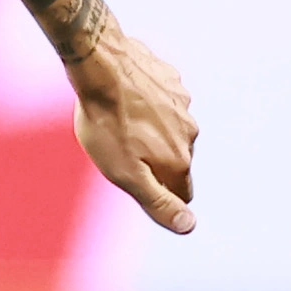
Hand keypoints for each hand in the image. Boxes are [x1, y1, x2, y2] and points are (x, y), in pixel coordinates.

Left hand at [71, 26, 198, 235]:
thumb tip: (189, 226)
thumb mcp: (125, 174)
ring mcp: (183, 102)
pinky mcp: (172, 79)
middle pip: (174, 159)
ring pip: (169, 127)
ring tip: (118, 119)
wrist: (100, 64)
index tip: (135, 179)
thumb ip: (158, 202)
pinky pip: (161, 99)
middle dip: (151, 158)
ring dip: (150, 128)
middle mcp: (190, 132)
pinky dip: (147, 101)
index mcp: (180, 160)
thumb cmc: (106, 123)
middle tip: (118, 146)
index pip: (181, 192)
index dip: (158, 192)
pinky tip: (124, 95)